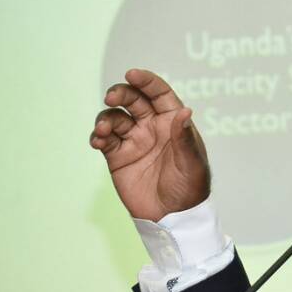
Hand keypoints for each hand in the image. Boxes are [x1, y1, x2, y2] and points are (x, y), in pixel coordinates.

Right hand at [90, 69, 209, 220]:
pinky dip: (98, 136)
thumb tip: (185, 111)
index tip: (132, 74)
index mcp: (173, 122)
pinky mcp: (117, 156)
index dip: (146, 81)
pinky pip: (104, 139)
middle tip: (112, 97)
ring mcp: (133, 140)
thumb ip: (185, 138)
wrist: (173, 217)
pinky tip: (98, 141)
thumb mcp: (193, 164)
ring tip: (104, 129)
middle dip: (120, 93)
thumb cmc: (190, 189)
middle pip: (132, 100)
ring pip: (114, 117)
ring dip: (105, 117)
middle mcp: (151, 127)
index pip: (158, 94)